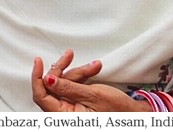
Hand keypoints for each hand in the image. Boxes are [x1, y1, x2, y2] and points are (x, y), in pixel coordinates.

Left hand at [32, 50, 150, 111]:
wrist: (136, 115)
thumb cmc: (118, 111)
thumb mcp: (92, 95)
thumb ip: (68, 87)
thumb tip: (48, 79)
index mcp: (64, 116)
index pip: (41, 95)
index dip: (37, 77)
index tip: (38, 61)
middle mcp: (65, 113)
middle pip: (53, 86)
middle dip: (64, 70)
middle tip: (70, 55)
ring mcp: (71, 108)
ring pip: (65, 83)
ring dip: (79, 72)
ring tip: (95, 66)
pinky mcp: (78, 103)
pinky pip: (73, 86)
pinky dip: (82, 77)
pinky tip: (93, 69)